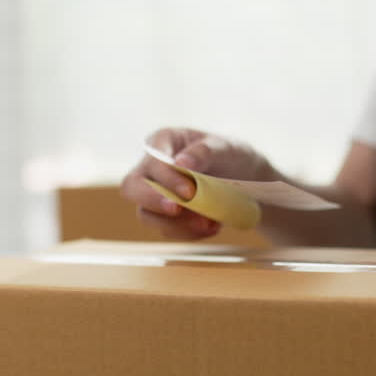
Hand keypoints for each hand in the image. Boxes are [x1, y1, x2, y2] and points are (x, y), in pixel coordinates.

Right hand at [121, 128, 268, 239]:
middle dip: (152, 201)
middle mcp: (151, 168)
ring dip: (176, 224)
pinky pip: (168, 231)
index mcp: (162, 142)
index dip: (166, 178)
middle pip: (131, 188)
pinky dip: (189, 233)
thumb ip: (203, 152)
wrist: (244, 177)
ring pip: (146, 215)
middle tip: (177, 210)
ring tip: (208, 223)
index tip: (189, 192)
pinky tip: (212, 226)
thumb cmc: (229, 153)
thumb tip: (181, 164)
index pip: (152, 161)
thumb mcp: (224, 146)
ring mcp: (154, 194)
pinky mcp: (165, 217)